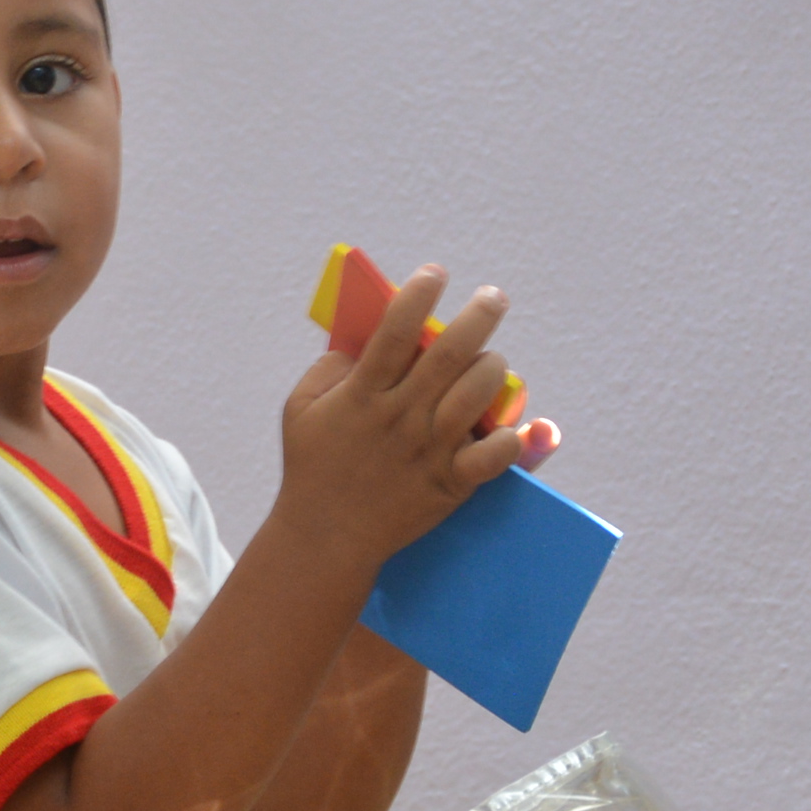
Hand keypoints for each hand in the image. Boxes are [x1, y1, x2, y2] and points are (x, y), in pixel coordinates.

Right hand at [272, 265, 542, 575]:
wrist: (325, 538)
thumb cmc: (312, 468)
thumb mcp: (300, 410)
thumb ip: (328, 369)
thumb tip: (363, 338)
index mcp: (362, 395)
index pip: (396, 333)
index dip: (418, 295)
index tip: (435, 273)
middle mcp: (399, 418)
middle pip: (449, 355)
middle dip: (478, 316)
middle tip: (493, 297)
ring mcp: (427, 452)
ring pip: (476, 395)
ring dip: (493, 367)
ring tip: (492, 360)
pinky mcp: (448, 485)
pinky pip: (493, 457)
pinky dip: (510, 438)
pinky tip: (511, 425)